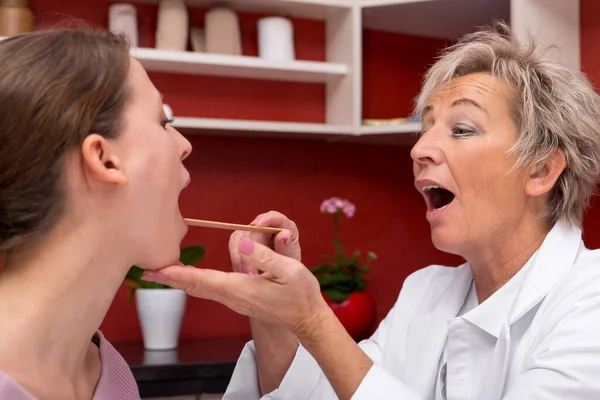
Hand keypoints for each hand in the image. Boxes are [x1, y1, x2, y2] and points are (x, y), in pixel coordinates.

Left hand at [144, 238, 328, 339]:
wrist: (306, 318)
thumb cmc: (300, 294)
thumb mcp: (289, 271)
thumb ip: (265, 257)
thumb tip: (244, 244)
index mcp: (240, 288)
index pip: (202, 280)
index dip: (178, 275)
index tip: (156, 271)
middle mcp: (232, 296)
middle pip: (195, 286)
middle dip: (171, 278)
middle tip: (146, 272)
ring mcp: (235, 300)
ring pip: (201, 288)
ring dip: (180, 280)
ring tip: (161, 272)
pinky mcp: (239, 298)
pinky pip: (210, 289)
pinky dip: (194, 282)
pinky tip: (189, 277)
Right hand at [230, 211, 300, 274]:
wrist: (279, 283)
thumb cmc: (289, 271)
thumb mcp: (291, 262)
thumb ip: (286, 248)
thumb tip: (284, 234)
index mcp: (284, 228)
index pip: (276, 217)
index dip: (267, 218)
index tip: (258, 225)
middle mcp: (267, 228)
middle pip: (253, 228)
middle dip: (251, 246)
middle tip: (253, 266)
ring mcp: (253, 235)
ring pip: (240, 236)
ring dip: (241, 255)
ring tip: (247, 273)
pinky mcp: (242, 243)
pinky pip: (234, 246)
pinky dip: (236, 259)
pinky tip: (241, 272)